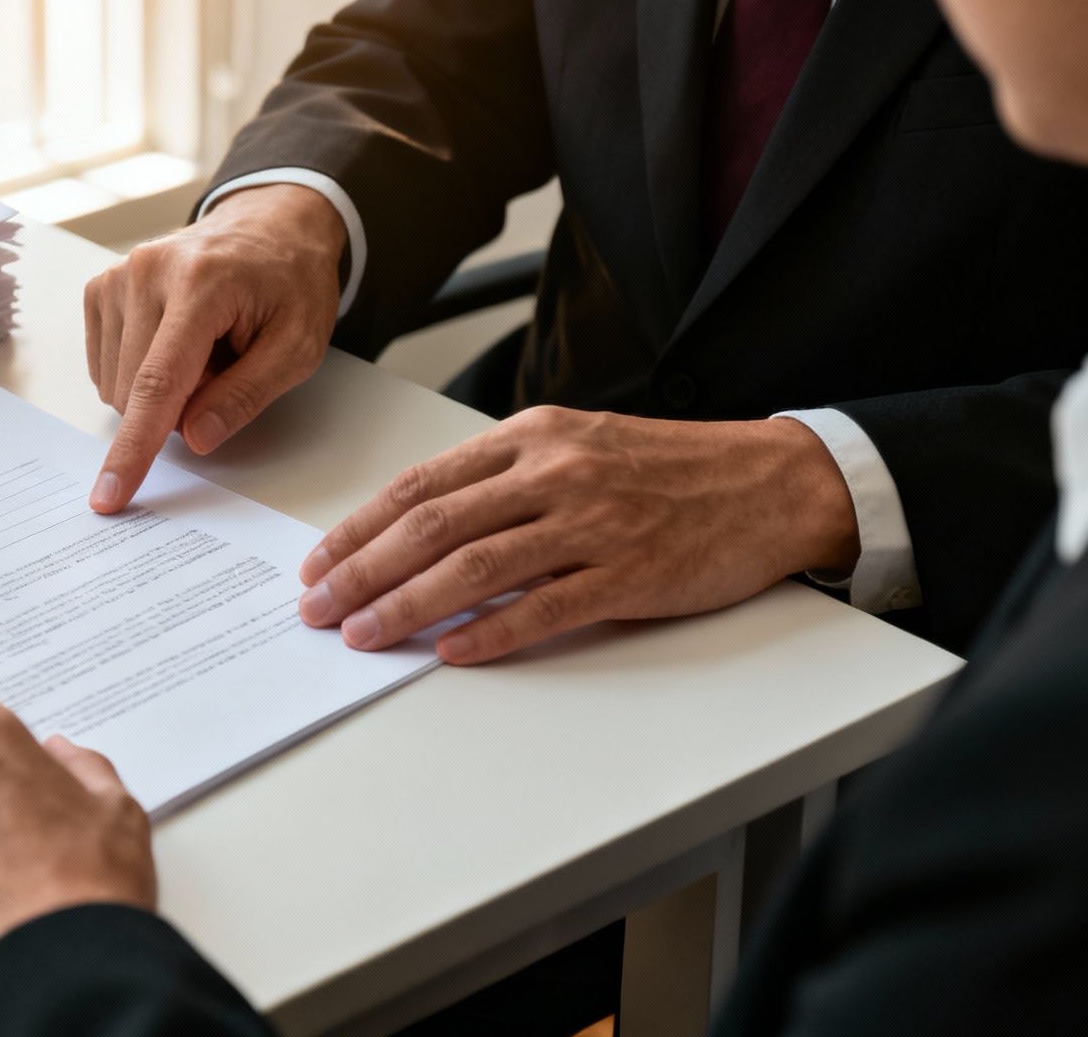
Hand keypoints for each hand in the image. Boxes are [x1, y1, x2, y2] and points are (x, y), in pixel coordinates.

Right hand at [84, 183, 344, 512]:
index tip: (109, 495)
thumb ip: (246, 395)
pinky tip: (176, 343)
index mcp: (201, 285)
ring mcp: (117, 276)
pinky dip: (140, 372)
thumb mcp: (297, 347)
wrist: (270, 226)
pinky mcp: (101, 287)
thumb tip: (195, 438)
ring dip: (160, 388)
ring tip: (204, 349)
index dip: (134, 447)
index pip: (157, 383)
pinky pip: (106, 366)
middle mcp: (146, 272)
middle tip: (226, 367)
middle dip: (178, 405)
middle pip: (134, 390)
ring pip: (115, 384)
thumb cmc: (289, 284)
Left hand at [297, 408, 859, 663]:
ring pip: (475, 567)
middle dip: (362, 571)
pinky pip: (545, 608)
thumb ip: (503, 479)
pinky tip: (452, 652)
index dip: (359, 528)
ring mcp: (591, 523)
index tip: (319, 563)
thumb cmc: (667, 469)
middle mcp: (553, 472)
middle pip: (432, 525)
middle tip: (319, 609)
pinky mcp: (629, 573)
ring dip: (407, 606)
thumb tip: (419, 529)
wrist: (769, 481)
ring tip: (364, 636)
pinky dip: (491, 632)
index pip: (421, 485)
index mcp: (531, 436)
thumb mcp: (576, 445)